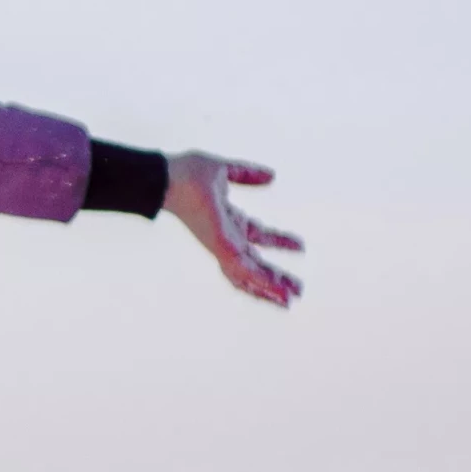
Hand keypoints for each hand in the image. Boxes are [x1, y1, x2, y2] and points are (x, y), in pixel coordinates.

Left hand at [162, 151, 302, 308]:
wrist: (170, 179)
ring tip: (291, 300)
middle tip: (297, 289)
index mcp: (228, 221)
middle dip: (275, 276)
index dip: (279, 242)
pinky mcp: (221, 250)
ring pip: (250, 275)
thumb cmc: (185, 174)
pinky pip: (245, 272)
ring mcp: (223, 246)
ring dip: (271, 287)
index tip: (301, 246)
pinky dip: (263, 283)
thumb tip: (271, 175)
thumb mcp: (224, 171)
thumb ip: (246, 174)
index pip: (258, 236)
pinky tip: (279, 293)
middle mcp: (226, 237)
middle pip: (255, 263)